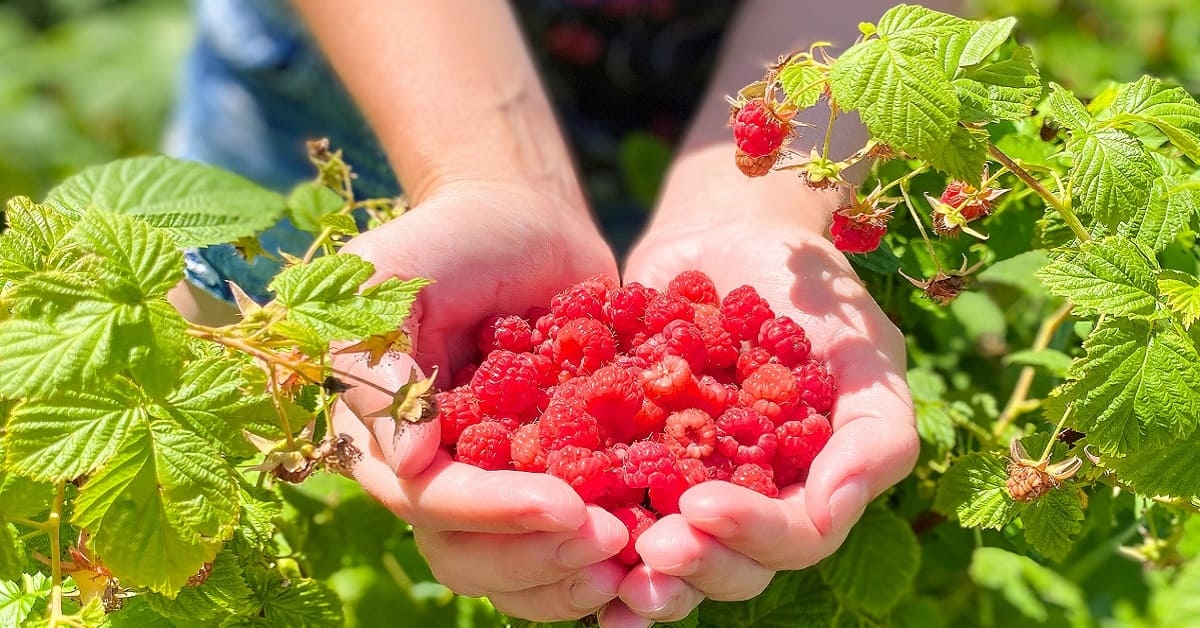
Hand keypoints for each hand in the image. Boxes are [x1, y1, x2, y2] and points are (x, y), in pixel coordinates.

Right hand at [331, 181, 630, 620]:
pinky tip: (656, 549)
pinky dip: (608, 554)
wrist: (527, 222)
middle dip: (540, 557)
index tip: (564, 505)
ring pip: (519, 567)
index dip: (493, 512)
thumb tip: (407, 461)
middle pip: (471, 556)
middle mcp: (435, 477)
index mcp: (387, 440)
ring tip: (638, 558)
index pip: (431, 500)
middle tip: (613, 542)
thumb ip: (384, 357)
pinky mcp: (551, 479)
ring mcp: (495, 484)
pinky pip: (568, 540)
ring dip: (574, 574)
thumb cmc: (453, 238)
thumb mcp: (396, 277)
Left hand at [606, 181, 918, 622]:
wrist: (727, 233)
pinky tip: (558, 535)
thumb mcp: (864, 349)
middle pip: (729, 566)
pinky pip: (609, 504)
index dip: (753, 536)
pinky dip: (585, 529)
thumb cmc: (811, 289)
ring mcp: (686, 484)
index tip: (703, 507)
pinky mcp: (627, 458)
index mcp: (810, 488)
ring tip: (604, 567)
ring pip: (670, 556)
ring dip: (640, 574)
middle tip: (651, 551)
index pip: (794, 538)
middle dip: (693, 565)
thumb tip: (832, 515)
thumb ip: (873, 432)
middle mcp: (750, 501)